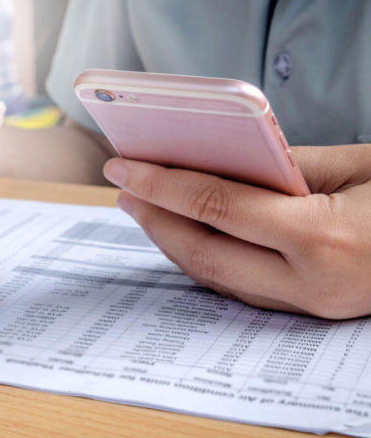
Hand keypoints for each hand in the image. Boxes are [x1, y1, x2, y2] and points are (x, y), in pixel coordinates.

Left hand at [103, 144, 370, 318]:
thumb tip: (222, 158)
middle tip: (123, 186)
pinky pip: (242, 287)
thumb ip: (285, 164)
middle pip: (205, 253)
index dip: (162, 184)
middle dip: (155, 219)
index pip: (217, 209)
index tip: (122, 165)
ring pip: (219, 278)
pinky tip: (188, 233)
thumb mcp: (358, 165)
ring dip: (174, 242)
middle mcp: (313, 284)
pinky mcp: (315, 310)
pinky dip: (207, 258)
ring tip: (145, 207)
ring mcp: (314, 306)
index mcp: (324, 238)